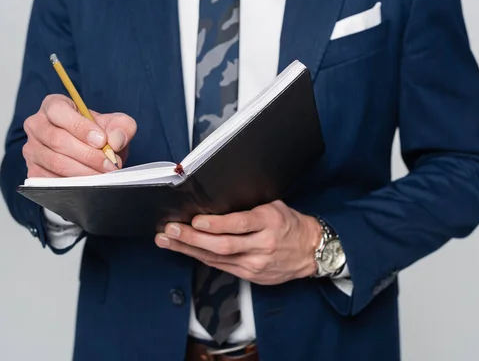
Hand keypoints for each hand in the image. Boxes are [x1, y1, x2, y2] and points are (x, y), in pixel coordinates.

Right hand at [22, 94, 136, 177]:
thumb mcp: (116, 124)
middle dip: (87, 155)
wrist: (94, 153)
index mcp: (53, 106)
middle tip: (109, 164)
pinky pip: (51, 180)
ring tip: (104, 174)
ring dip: (84, 171)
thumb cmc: (100, 133)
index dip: (81, 127)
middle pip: (57, 140)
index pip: (59, 112)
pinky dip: (74, 184)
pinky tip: (90, 183)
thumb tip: (115, 140)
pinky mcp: (33, 171)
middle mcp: (37, 125)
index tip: (102, 141)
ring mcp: (32, 149)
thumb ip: (122, 126)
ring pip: (55, 162)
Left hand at [155, 200, 322, 284]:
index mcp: (269, 222)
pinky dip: (202, 258)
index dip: (216, 224)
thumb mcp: (274, 206)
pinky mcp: (251, 275)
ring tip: (168, 241)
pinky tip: (186, 252)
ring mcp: (256, 263)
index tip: (196, 221)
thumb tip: (216, 202)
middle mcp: (262, 244)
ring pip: (217, 258)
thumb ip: (248, 207)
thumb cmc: (289, 224)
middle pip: (223, 245)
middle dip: (192, 239)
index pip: (239, 224)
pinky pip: (221, 267)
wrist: (310, 251)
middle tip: (171, 231)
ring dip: (189, 250)